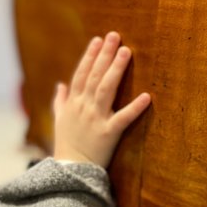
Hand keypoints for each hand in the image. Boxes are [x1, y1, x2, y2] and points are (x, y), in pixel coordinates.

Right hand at [52, 31, 150, 167]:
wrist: (70, 170)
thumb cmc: (66, 145)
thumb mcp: (59, 121)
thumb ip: (60, 101)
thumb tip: (60, 85)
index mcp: (73, 103)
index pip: (81, 74)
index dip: (90, 56)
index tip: (98, 40)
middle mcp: (83, 107)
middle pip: (95, 76)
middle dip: (105, 55)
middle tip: (115, 36)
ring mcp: (95, 119)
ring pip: (106, 89)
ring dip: (116, 69)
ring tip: (126, 52)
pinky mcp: (108, 133)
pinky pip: (123, 118)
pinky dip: (135, 107)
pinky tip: (147, 96)